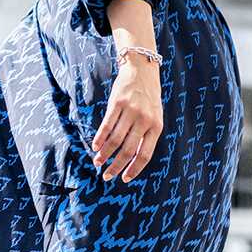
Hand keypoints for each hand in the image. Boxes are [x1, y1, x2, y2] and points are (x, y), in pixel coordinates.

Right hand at [91, 59, 162, 183]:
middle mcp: (144, 120)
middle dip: (116, 166)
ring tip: (97, 162)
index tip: (124, 179)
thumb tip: (132, 159)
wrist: (142, 71)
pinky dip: (100, 138)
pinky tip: (95, 147)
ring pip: (115, 139)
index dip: (134, 169)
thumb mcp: (154, 117)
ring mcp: (130, 111)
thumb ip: (146, 136)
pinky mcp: (117, 103)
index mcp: (156, 126)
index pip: (144, 154)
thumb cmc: (148, 98)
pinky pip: (107, 125)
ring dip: (105, 154)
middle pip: (128, 150)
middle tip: (106, 176)